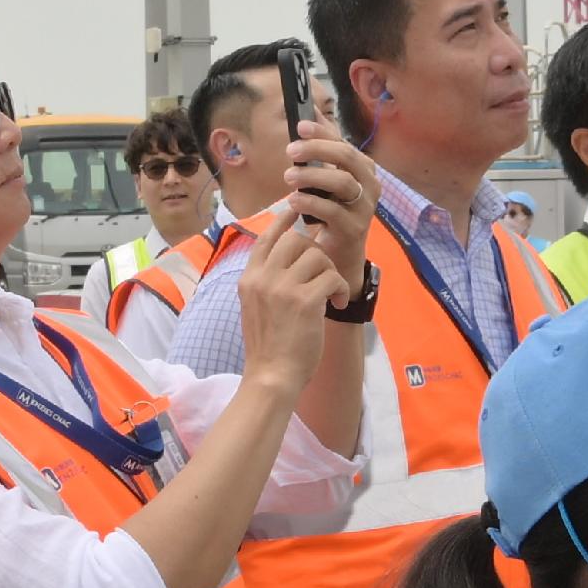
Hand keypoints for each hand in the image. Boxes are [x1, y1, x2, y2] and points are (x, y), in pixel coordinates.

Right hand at [234, 211, 342, 390]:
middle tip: (324, 275)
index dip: (283, 221)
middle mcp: (262, 278)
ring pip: (317, 256)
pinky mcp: (304, 301)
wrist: (271, 376)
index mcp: (249, 278)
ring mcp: (282, 288)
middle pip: (296, 240)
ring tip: (331, 295)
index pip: (267, 238)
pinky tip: (335, 305)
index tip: (295, 211)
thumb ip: (266, 280)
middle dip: (316, 253)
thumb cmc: (268, 347)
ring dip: (331, 273)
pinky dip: (339, 289)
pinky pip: (331, 277)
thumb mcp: (255, 306)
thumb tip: (286, 255)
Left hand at [274, 119, 380, 267]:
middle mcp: (370, 184)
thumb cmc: (333, 209)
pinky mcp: (354, 228)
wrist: (341, 250)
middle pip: (346, 157)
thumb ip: (322, 146)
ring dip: (312, 176)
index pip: (343, 143)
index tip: (300, 126)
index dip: (322, 132)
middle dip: (317, 149)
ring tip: (288, 176)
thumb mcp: (328, 177)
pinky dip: (311, 203)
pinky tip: (293, 200)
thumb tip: (310, 111)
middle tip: (290, 150)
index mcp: (364, 168)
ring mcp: (365, 207)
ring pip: (341, 183)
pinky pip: (333, 211)